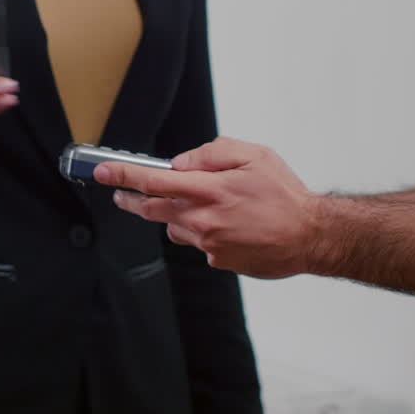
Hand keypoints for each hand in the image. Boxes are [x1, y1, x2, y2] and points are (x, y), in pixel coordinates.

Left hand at [94, 138, 320, 278]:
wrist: (311, 236)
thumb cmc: (286, 195)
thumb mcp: (254, 156)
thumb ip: (212, 153)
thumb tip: (181, 163)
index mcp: (210, 189)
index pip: (154, 181)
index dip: (124, 175)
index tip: (103, 172)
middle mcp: (204, 218)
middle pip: (152, 210)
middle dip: (132, 199)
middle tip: (122, 192)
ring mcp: (209, 243)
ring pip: (176, 227)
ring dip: (176, 215)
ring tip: (202, 204)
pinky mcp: (218, 260)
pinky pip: (199, 243)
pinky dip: (204, 231)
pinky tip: (229, 225)